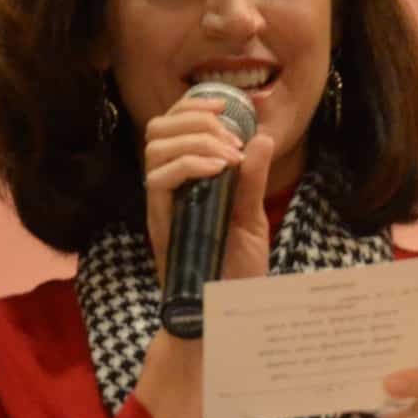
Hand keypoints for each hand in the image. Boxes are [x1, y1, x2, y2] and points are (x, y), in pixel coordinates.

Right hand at [140, 96, 271, 288]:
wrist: (223, 314)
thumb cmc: (234, 272)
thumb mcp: (251, 218)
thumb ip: (252, 180)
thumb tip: (262, 138)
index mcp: (185, 181)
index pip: (174, 126)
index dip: (193, 105)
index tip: (225, 103)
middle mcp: (167, 188)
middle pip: (158, 128)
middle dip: (196, 117)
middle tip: (231, 138)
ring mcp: (161, 204)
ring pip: (156, 147)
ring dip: (195, 139)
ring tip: (227, 156)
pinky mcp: (159, 222)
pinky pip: (159, 179)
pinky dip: (189, 164)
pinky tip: (216, 169)